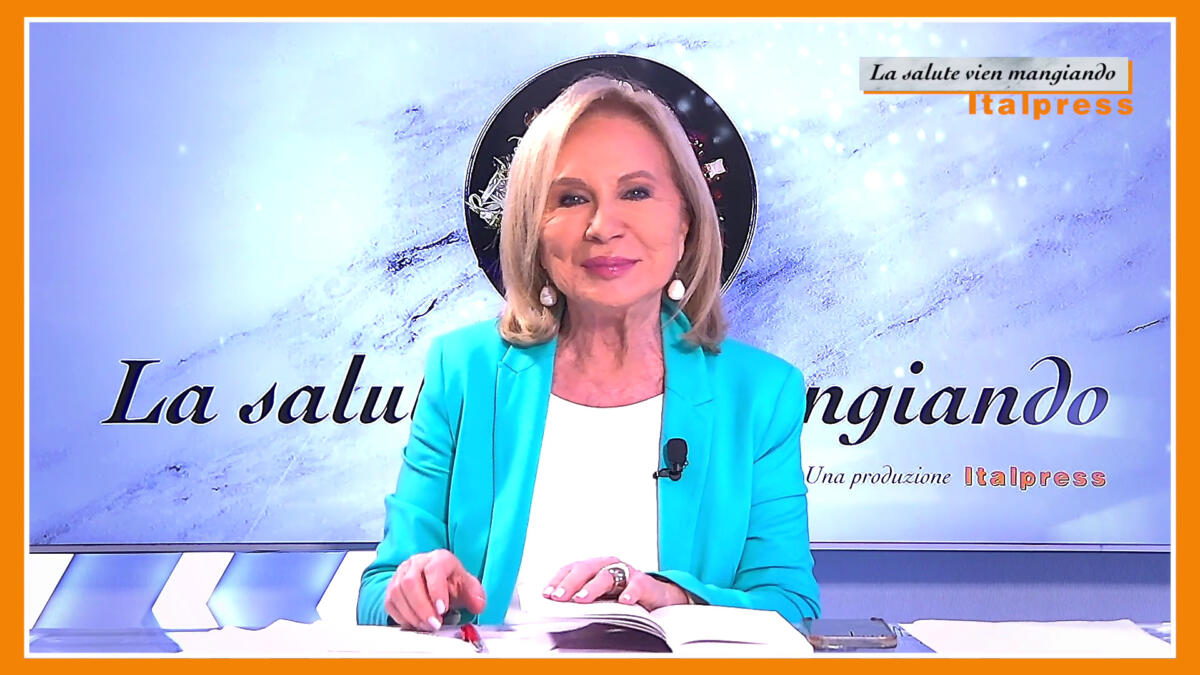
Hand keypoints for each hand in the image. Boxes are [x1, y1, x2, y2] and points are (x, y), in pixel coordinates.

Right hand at [384, 549, 486, 631]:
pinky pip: (390, 603)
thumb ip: (475, 595)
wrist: (436, 583)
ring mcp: (401, 574)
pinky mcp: (392, 588)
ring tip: (427, 626)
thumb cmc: (451, 583)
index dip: (436, 590)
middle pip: (410, 582)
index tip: (442, 609)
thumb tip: (478, 604)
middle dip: (422, 607)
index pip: (434, 569)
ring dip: (412, 614)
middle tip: (434, 624)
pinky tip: (415, 623)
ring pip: (398, 593)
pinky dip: (402, 617)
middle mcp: (417, 563)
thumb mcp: (468, 587)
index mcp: (438, 558)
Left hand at [542, 556, 688, 610]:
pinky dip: (629, 592)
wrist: (657, 597)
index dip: (558, 580)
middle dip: (570, 583)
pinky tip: (623, 601)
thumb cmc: (623, 595)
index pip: (572, 569)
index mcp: (594, 568)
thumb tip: (557, 609)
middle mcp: (609, 566)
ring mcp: (626, 572)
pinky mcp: (644, 582)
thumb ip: (582, 599)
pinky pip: (636, 585)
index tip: (547, 594)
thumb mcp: (600, 597)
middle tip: (559, 597)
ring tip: (582, 599)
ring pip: (607, 575)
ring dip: (593, 587)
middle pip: (585, 569)